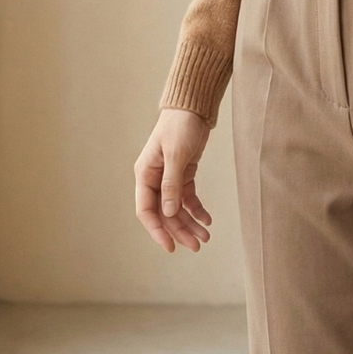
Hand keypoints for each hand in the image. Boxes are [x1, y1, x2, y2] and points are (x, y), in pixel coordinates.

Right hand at [134, 108, 212, 253]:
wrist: (194, 107)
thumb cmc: (180, 125)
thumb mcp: (176, 154)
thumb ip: (171, 184)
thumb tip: (169, 213)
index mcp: (144, 174)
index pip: (146, 210)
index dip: (157, 230)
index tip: (170, 247)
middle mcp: (154, 179)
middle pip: (165, 213)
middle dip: (179, 231)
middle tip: (197, 246)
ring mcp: (169, 178)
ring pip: (177, 209)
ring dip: (190, 223)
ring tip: (206, 237)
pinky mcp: (184, 174)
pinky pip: (188, 198)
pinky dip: (197, 210)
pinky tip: (207, 219)